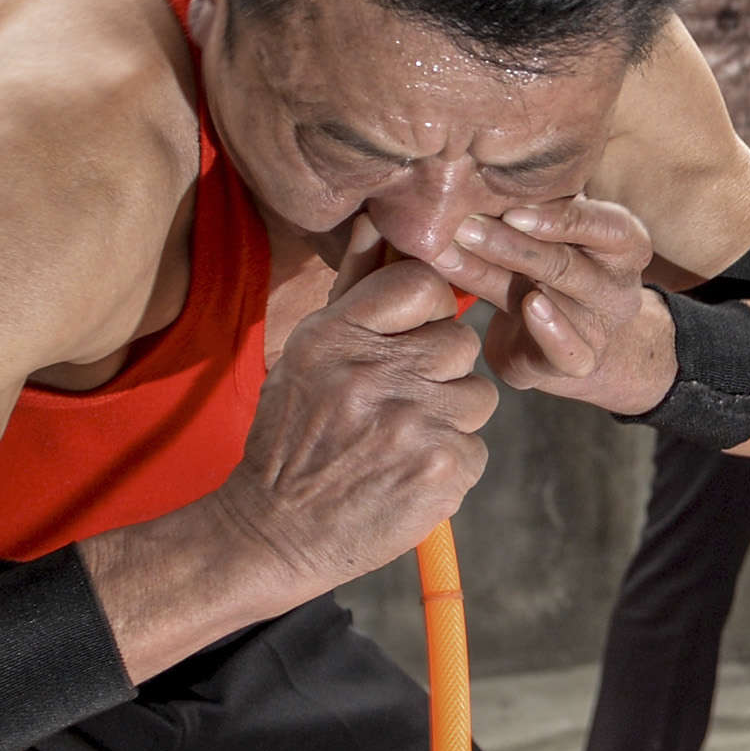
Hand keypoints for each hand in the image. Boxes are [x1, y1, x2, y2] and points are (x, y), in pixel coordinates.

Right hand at [208, 250, 497, 598]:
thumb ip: (353, 290)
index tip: (413, 337)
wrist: (272, 531)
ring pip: (478, 397)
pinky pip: (478, 450)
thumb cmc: (295, 437)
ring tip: (399, 443)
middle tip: (397, 406)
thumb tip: (378, 219)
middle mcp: (374, 373)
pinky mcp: (440, 468)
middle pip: (460, 343)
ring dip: (450, 421)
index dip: (430, 311)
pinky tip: (407, 477)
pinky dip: (450, 466)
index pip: (424, 284)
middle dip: (439, 374)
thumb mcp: (309, 356)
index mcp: (337, 336)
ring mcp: (411, 422)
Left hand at [453, 196, 681, 412]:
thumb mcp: (553, 235)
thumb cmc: (554, 269)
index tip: (511, 210)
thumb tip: (471, 177)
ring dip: (497, 275)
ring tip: (451, 257)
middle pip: (565, 262)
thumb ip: (529, 213)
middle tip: (462, 226)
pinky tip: (528, 307)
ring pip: (554, 298)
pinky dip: (550, 330)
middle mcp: (618, 285)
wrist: (566, 337)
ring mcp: (602, 326)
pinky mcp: (581, 361)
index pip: (604, 224)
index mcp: (623, 244)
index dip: (559, 218)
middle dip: (509, 244)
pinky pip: (569, 350)